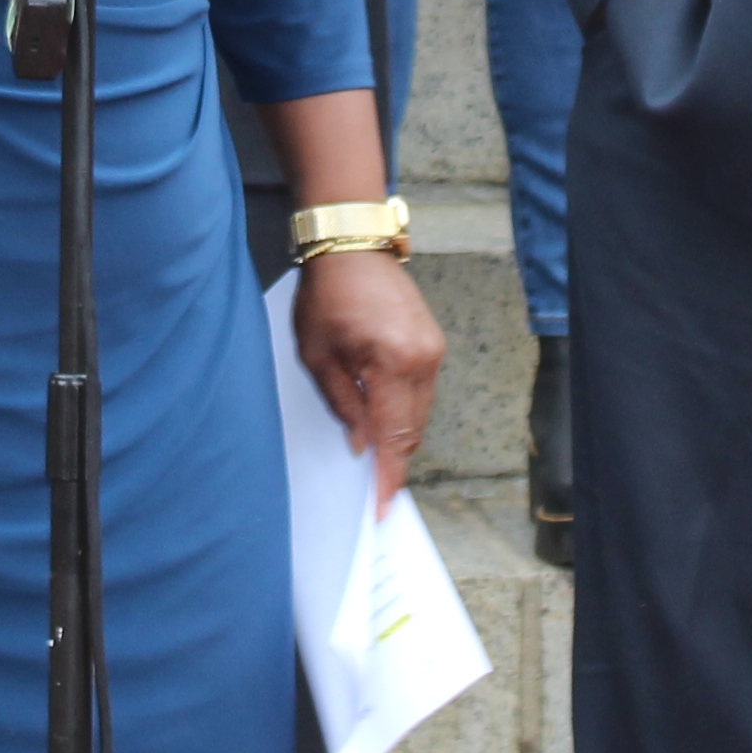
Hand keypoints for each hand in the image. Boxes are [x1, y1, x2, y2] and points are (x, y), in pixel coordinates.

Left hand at [293, 248, 444, 504]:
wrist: (352, 247)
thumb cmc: (327, 295)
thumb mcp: (317, 356)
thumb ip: (343, 404)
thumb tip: (361, 445)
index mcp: (390, 362)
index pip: (394, 436)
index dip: (389, 476)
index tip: (382, 505)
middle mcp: (422, 359)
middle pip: (412, 430)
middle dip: (394, 461)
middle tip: (375, 491)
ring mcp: (433, 350)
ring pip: (420, 413)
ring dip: (399, 436)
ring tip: (376, 459)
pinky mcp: (434, 343)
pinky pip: (422, 392)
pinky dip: (404, 411)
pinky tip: (384, 420)